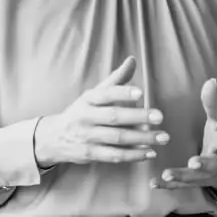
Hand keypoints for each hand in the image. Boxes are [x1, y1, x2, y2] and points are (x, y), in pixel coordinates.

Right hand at [33, 57, 168, 167]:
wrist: (54, 137)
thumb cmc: (82, 112)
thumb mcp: (94, 94)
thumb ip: (116, 79)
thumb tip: (132, 60)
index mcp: (88, 99)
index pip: (106, 93)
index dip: (123, 92)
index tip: (141, 93)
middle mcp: (85, 117)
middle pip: (114, 117)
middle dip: (138, 117)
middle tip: (160, 116)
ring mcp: (87, 137)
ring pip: (117, 138)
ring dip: (142, 139)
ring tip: (162, 137)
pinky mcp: (89, 154)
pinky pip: (114, 155)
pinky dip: (133, 155)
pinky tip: (150, 152)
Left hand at [151, 77, 216, 192]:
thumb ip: (212, 103)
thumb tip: (211, 80)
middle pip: (212, 165)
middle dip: (204, 164)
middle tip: (194, 163)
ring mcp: (205, 175)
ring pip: (194, 178)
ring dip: (181, 176)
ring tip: (167, 174)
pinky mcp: (193, 182)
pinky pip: (180, 186)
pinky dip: (167, 185)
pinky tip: (154, 183)